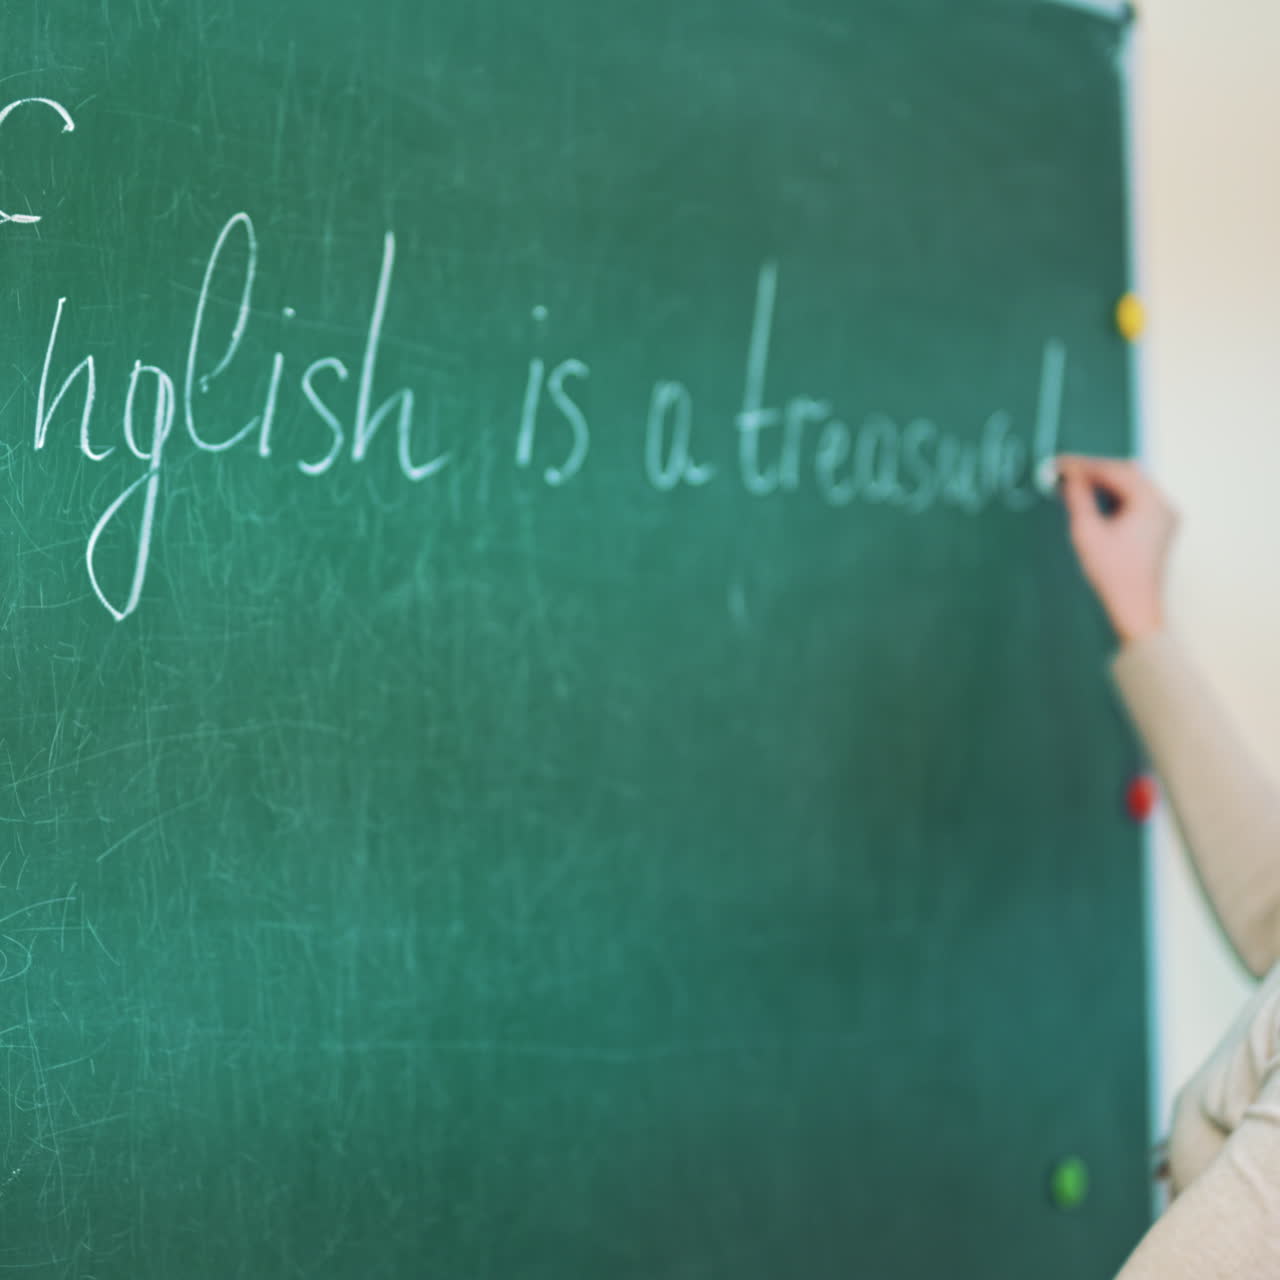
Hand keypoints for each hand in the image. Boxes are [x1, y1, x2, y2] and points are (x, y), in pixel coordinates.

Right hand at [1055, 454, 1178, 645]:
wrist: (1135, 608)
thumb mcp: (1087, 532)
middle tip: (1066, 472)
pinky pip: (1137, 501)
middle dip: (1095, 471)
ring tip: (1076, 485)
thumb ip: (1078, 499)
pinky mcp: (1160, 528)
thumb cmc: (1113, 575)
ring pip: (1133, 486)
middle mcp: (1164, 505)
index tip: (1060, 464)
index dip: (1085, 465)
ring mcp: (1165, 517)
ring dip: (1105, 483)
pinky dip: (1115, 497)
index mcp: (1151, 503)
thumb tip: (1070, 477)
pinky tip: (1095, 501)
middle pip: (1127, 474)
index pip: (1115, 471)